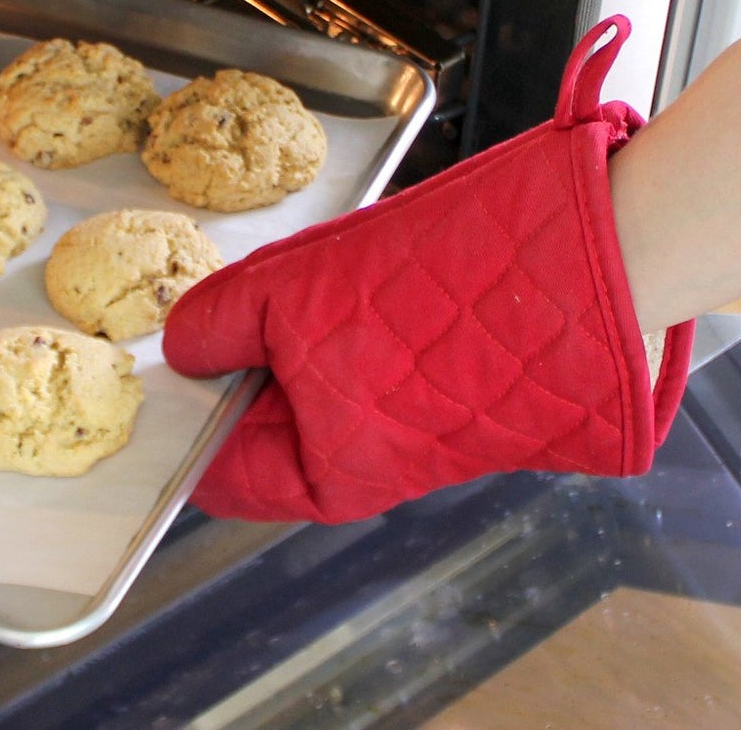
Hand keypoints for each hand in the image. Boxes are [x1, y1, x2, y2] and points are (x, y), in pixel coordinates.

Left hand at [163, 16, 694, 522]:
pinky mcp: (458, 379)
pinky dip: (358, 314)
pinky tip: (367, 265)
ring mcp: (419, 425)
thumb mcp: (288, 293)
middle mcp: (373, 468)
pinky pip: (379, 353)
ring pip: (325, 377)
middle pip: (273, 420)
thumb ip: (218, 320)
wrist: (578, 261)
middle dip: (248, 356)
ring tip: (317, 269)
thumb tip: (183, 342)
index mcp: (324, 479)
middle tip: (238, 293)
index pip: (219, 471)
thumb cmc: (433, 292)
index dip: (182, 412)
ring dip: (306, 325)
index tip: (162, 359)